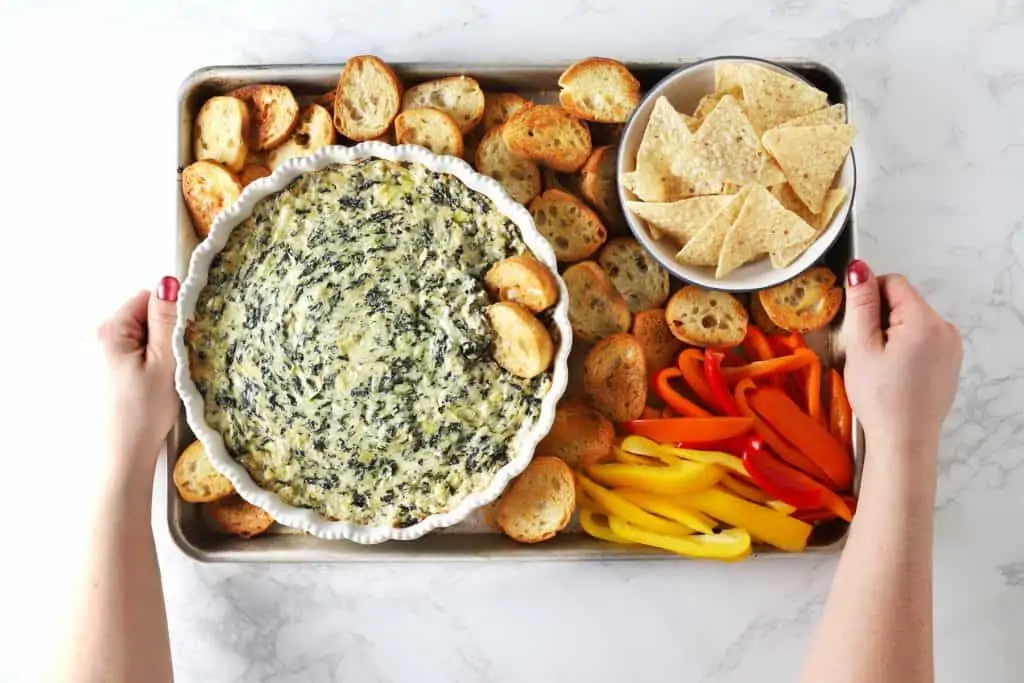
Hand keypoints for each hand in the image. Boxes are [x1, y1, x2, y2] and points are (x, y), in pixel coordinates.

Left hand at [98, 277, 180, 475]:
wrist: (115, 461)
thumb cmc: (141, 417)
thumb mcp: (165, 364)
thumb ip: (168, 320)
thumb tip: (170, 283)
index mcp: (107, 331)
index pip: (145, 298)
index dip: (167, 319)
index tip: (174, 348)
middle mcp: (86, 339)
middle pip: (133, 319)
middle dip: (153, 338)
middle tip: (163, 372)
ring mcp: (80, 359)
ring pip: (125, 340)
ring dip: (141, 355)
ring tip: (148, 387)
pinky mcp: (82, 377)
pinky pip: (113, 359)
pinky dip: (128, 370)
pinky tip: (134, 394)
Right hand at [842, 261, 961, 459]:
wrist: (904, 441)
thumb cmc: (880, 398)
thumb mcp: (862, 347)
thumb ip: (862, 304)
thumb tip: (859, 269)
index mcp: (925, 320)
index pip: (893, 282)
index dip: (868, 297)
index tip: (856, 324)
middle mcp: (946, 329)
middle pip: (905, 302)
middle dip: (881, 318)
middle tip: (865, 351)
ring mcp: (952, 347)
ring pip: (913, 321)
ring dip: (892, 333)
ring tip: (879, 365)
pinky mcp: (950, 363)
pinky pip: (923, 340)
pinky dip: (905, 348)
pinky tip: (894, 373)